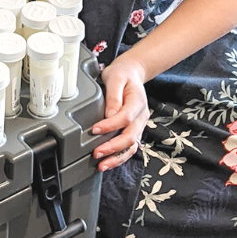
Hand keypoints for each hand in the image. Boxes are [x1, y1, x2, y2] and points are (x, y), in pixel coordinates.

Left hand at [92, 55, 148, 171]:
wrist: (132, 73)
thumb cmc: (122, 74)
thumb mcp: (115, 78)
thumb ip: (113, 96)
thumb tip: (110, 114)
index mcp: (137, 102)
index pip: (125, 118)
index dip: (110, 126)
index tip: (94, 130)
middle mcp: (141, 116)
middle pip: (130, 137)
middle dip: (112, 147)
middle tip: (96, 153)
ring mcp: (139, 125)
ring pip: (131, 146)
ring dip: (117, 158)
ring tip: (102, 165)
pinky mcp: (134, 130)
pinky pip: (130, 147)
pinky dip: (120, 157)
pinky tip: (108, 162)